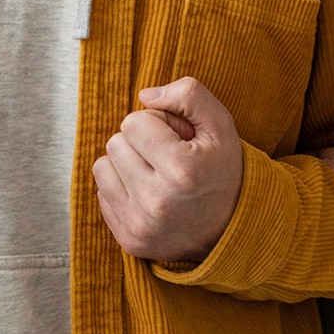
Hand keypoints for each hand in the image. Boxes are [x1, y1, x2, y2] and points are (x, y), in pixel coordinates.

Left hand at [92, 78, 244, 265]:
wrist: (231, 229)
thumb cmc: (222, 169)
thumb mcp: (220, 125)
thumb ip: (188, 95)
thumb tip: (144, 95)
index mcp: (182, 170)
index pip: (133, 122)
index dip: (155, 123)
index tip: (176, 138)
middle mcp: (158, 201)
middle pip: (115, 143)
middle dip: (139, 143)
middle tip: (167, 157)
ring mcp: (140, 225)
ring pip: (102, 167)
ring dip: (125, 164)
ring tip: (154, 173)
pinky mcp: (128, 239)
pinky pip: (101, 194)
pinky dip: (121, 189)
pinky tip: (148, 194)